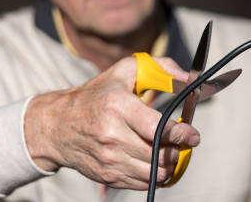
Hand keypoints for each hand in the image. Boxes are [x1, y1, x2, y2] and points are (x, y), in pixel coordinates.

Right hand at [24, 55, 199, 188]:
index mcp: (117, 106)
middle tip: (183, 142)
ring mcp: (107, 158)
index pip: (156, 128)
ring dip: (169, 165)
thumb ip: (161, 68)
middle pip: (158, 154)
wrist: (57, 125)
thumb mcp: (125, 71)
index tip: (193, 135)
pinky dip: (154, 175)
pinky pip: (141, 183)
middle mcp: (111, 135)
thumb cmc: (97, 94)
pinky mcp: (106, 175)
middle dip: (178, 150)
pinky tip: (154, 160)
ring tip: (170, 151)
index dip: (180, 134)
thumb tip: (188, 78)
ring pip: (153, 173)